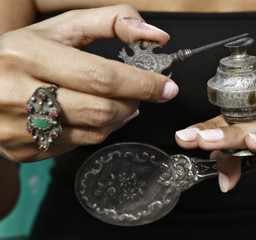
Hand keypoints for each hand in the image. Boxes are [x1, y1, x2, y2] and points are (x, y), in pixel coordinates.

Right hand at [0, 4, 178, 162]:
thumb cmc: (28, 52)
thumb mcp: (63, 28)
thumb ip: (112, 22)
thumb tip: (158, 37)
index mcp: (29, 56)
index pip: (101, 76)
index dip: (142, 84)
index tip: (167, 87)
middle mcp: (18, 95)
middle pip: (101, 109)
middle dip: (133, 102)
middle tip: (141, 92)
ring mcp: (19, 128)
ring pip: (94, 132)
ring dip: (120, 116)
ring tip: (121, 101)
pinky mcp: (25, 150)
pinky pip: (80, 145)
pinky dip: (100, 130)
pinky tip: (96, 115)